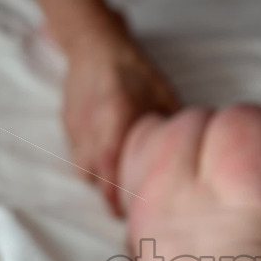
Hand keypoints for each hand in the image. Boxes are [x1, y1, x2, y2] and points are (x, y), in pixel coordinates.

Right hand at [60, 16, 177, 214]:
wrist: (94, 45)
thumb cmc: (133, 70)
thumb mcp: (164, 95)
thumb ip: (172, 129)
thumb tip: (191, 159)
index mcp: (117, 123)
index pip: (113, 177)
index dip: (124, 202)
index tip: (140, 215)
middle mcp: (92, 133)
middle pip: (96, 183)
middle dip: (112, 200)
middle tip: (132, 209)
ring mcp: (76, 132)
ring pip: (83, 173)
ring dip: (100, 184)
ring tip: (119, 188)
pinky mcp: (68, 129)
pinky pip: (78, 158)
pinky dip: (92, 167)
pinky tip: (107, 165)